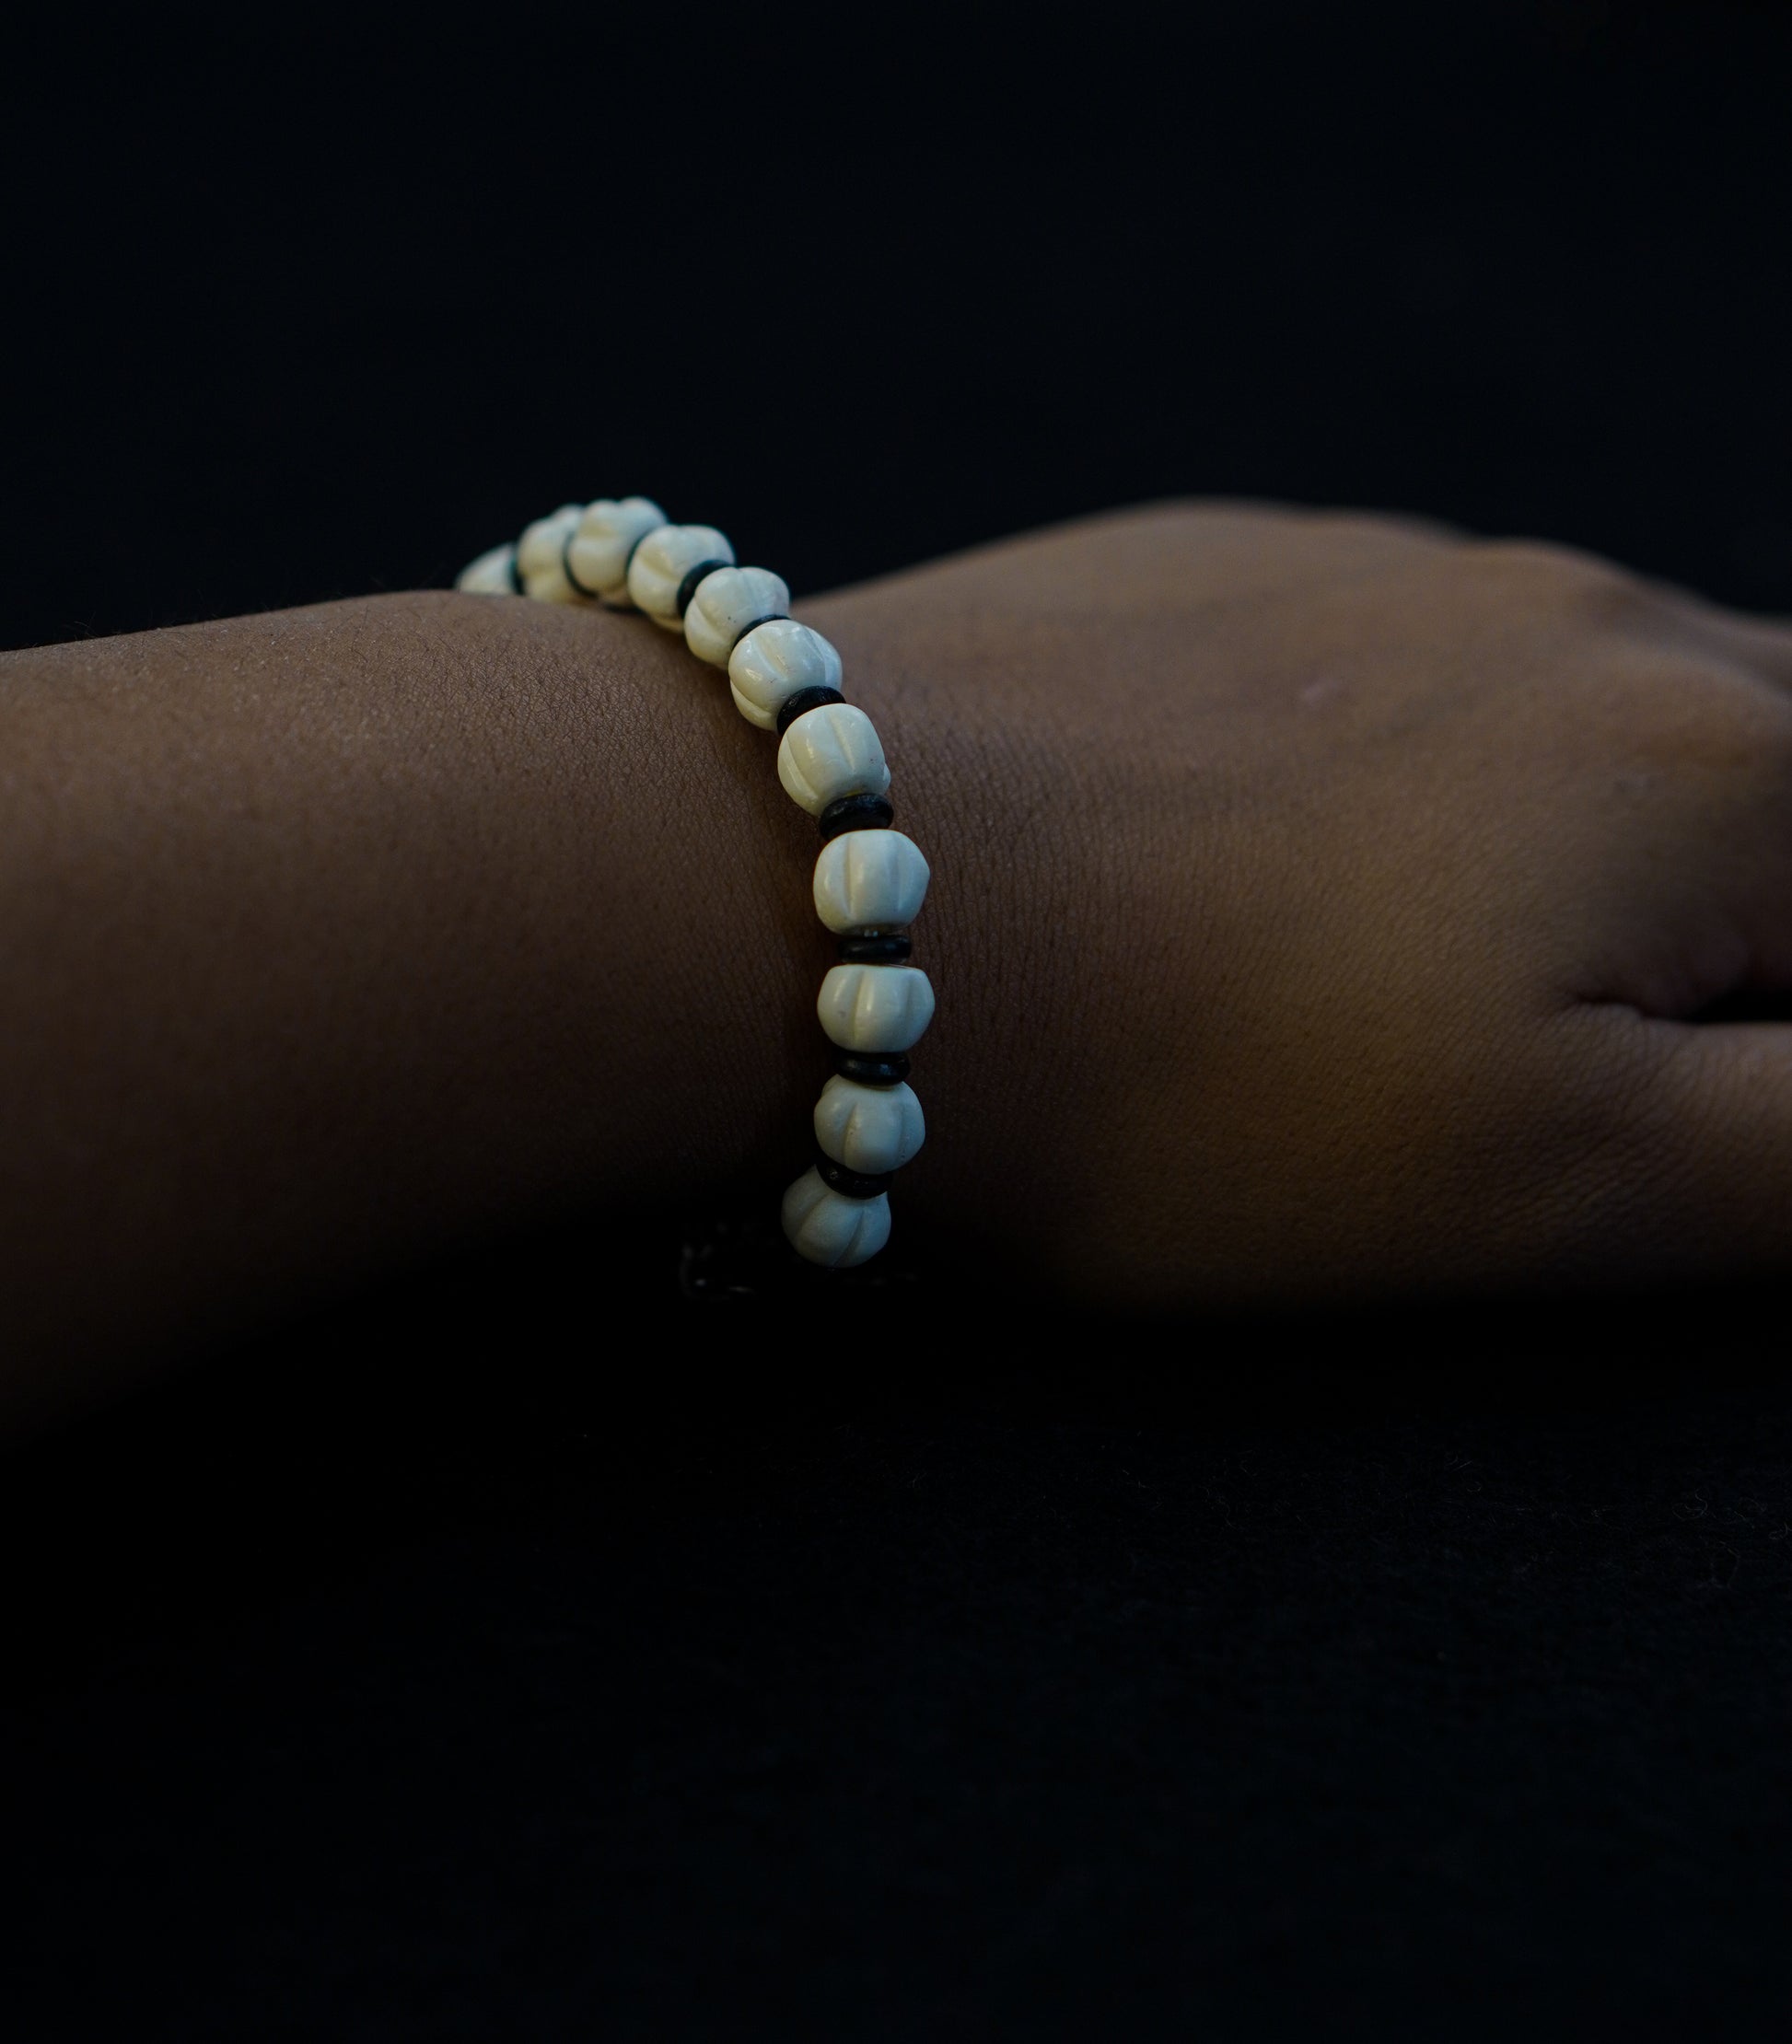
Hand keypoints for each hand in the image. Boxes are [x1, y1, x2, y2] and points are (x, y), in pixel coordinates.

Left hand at [809, 504, 1791, 1301]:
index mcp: (1719, 765)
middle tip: (1562, 1040)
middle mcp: (1576, 615)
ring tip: (1429, 953)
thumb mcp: (1556, 1181)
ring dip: (1578, 818)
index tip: (1627, 1087)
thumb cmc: (1175, 1075)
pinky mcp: (1209, 565)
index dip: (1760, 1027)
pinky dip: (1403, 743)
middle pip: (1768, 756)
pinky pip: (1389, 641)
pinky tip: (1269, 838)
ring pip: (1582, 687)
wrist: (786, 885)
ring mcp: (1379, 565)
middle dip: (1725, 913)